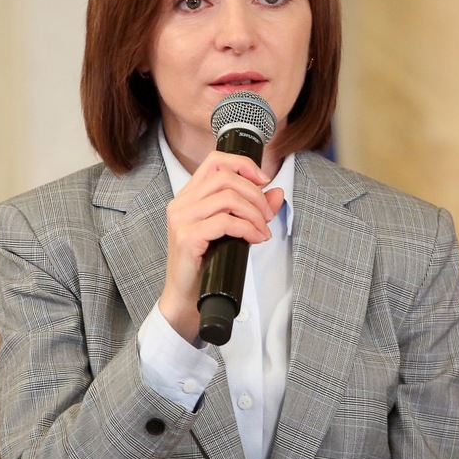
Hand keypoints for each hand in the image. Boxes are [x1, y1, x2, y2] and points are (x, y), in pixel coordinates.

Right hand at [159, 150, 284, 340]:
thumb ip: (252, 209)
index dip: (243, 165)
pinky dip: (247, 228)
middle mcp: (182, 203)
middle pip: (226, 178)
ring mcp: (181, 219)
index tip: (264, 180)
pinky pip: (225, 222)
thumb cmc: (207, 265)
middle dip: (255, 194)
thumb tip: (277, 192)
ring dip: (254, 213)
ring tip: (262, 230)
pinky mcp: (186, 237)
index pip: (215, 160)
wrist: (187, 297)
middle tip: (268, 215)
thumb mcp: (233, 231)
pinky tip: (255, 239)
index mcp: (189, 196)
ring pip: (227, 198)